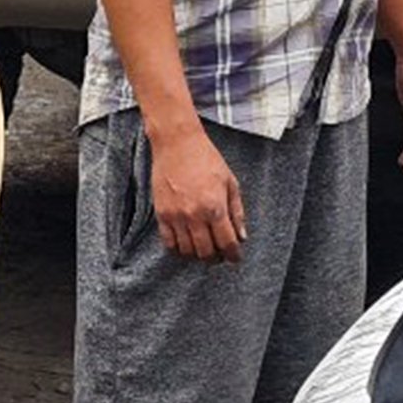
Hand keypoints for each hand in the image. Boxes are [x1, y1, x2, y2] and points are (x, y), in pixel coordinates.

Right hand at [151, 125, 245, 262]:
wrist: (177, 144)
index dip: (233, 255)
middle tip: (221, 256)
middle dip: (217, 258)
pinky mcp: (161, 215)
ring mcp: (176, 216)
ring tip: (205, 249)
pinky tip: (187, 244)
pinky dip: (179, 249)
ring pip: (187, 251)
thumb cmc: (205, 158)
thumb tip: (241, 235)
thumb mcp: (230, 182)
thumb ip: (237, 212)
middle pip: (206, 252)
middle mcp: (194, 215)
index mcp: (215, 206)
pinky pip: (169, 243)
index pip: (227, 243)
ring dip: (198, 255)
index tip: (235, 257)